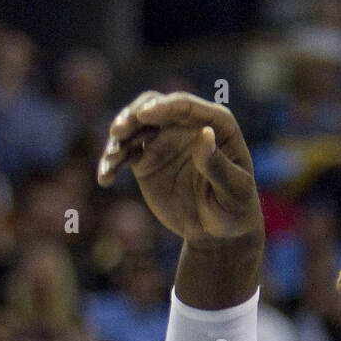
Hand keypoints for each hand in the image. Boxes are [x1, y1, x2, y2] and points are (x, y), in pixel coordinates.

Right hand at [97, 90, 262, 251]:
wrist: (218, 234)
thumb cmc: (235, 210)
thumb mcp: (234, 192)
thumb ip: (219, 166)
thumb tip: (204, 133)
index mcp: (215, 124)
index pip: (186, 106)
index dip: (164, 107)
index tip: (144, 115)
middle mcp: (185, 125)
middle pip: (153, 107)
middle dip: (133, 115)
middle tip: (119, 131)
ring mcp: (163, 140)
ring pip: (134, 127)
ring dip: (118, 139)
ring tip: (112, 160)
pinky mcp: (146, 159)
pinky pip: (124, 153)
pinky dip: (112, 163)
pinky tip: (105, 178)